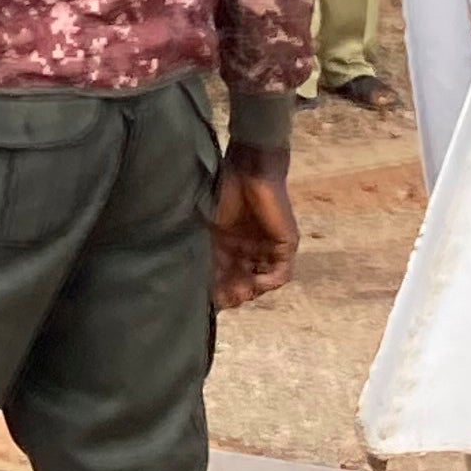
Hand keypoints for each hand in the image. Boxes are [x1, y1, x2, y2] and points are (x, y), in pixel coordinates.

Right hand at [212, 148, 298, 307]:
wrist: (248, 169)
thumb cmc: (221, 189)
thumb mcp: (207, 224)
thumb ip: (203, 247)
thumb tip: (184, 270)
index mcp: (230, 244)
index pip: (224, 273)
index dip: (215, 287)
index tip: (204, 297)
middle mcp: (250, 249)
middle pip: (243, 281)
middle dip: (232, 293)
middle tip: (221, 301)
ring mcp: (269, 248)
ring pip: (260, 280)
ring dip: (249, 291)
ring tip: (235, 295)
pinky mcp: (286, 245)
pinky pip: (280, 274)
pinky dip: (267, 281)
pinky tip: (252, 282)